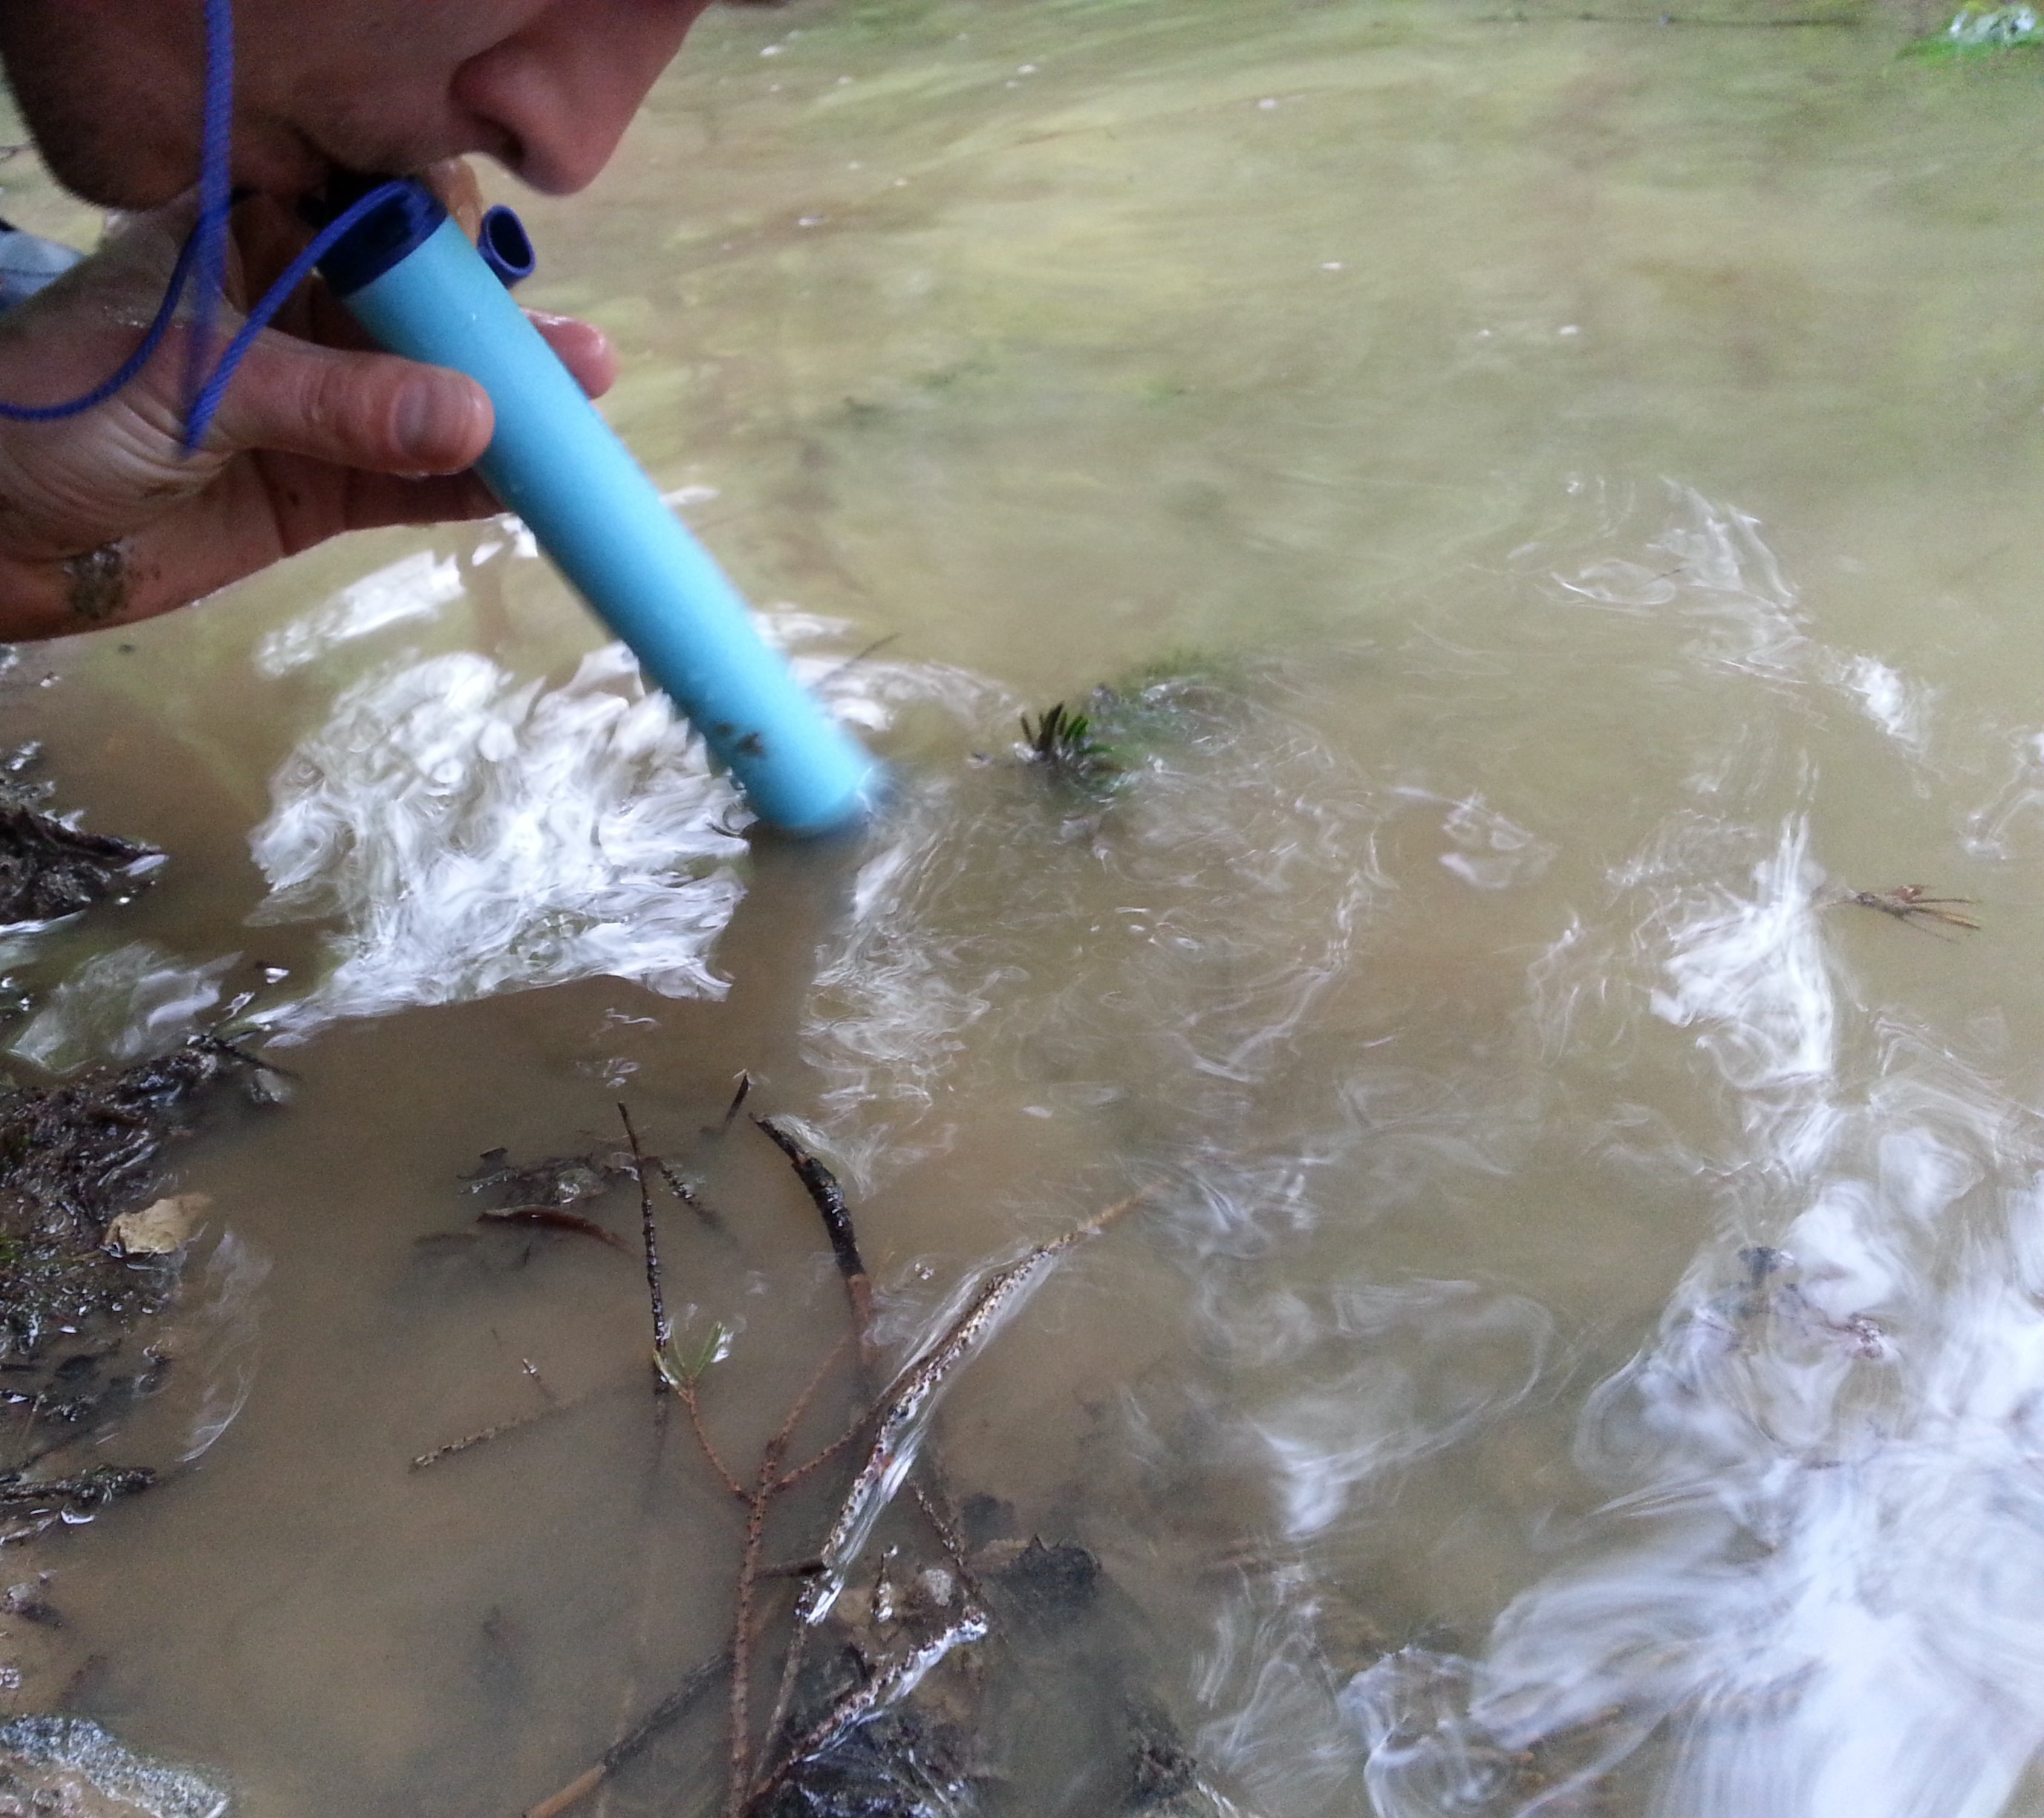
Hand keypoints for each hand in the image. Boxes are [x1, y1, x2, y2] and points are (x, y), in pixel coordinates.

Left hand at [0, 167, 615, 638]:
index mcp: (249, 240)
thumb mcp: (195, 388)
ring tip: (582, 417)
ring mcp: (320, 407)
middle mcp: (297, 314)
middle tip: (575, 363)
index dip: (444, 243)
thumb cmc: (55, 416)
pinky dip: (475, 489)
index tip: (498, 278)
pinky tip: (531, 489)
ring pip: (434, 403)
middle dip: (499, 338)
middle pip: (423, 316)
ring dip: (506, 417)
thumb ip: (337, 404)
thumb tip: (473, 419)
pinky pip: (418, 485)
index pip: (372, 217)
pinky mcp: (325, 492)